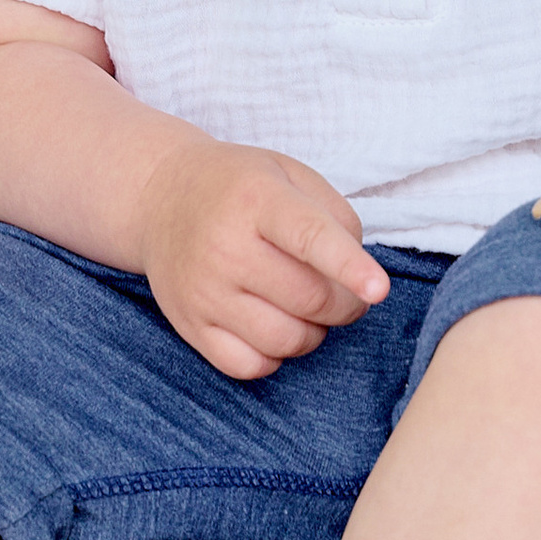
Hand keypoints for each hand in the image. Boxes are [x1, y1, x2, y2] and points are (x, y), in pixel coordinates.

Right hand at [134, 138, 388, 378]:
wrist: (161, 197)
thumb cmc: (240, 186)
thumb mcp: (289, 173)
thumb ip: (334, 216)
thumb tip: (358, 274)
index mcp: (256, 199)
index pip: (310, 238)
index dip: (350, 267)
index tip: (379, 290)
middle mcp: (225, 248)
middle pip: (309, 299)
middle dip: (346, 304)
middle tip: (348, 293)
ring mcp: (204, 292)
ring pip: (285, 340)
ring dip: (315, 332)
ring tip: (308, 306)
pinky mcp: (190, 326)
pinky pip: (249, 366)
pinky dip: (275, 356)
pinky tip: (275, 325)